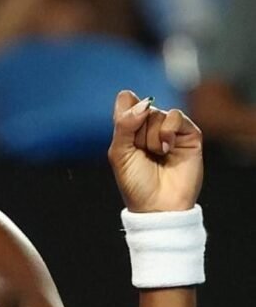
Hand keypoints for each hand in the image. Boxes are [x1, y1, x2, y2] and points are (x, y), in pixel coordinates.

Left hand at [108, 90, 202, 211]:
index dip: (125, 111)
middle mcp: (150, 126)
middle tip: (142, 154)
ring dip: (151, 138)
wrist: (158, 205)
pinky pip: (176, 116)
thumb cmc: (136, 184)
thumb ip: (124, 125)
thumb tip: (145, 103)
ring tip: (157, 156)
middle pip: (143, 108)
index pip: (126, 101)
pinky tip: (166, 149)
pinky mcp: (188, 133)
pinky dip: (167, 132)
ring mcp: (170, 129)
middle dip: (138, 134)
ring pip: (158, 114)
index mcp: (130, 130)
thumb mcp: (119, 154)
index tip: (125, 129)